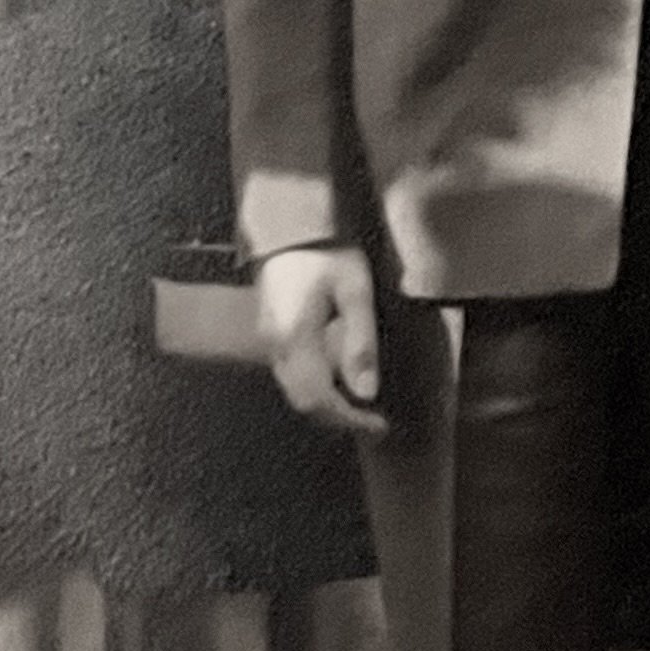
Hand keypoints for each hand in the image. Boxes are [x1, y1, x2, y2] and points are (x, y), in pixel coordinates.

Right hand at [256, 244, 386, 435]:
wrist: (290, 225)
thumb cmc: (327, 254)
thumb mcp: (355, 292)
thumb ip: (360, 344)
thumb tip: (366, 393)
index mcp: (295, 340)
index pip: (319, 400)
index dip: (350, 420)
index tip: (380, 425)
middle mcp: (275, 347)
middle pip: (303, 402)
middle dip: (339, 419)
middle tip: (374, 422)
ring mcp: (269, 341)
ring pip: (295, 391)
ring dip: (327, 406)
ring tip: (362, 407)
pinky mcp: (270, 333)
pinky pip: (291, 375)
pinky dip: (316, 388)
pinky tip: (339, 381)